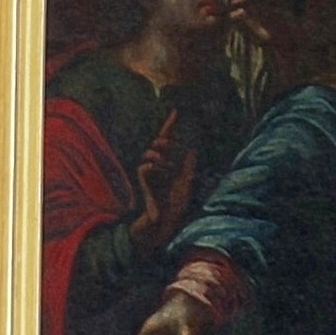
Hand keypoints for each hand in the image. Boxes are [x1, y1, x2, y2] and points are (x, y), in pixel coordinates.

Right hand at [133, 119, 185, 245]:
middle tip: (173, 149)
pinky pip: (145, 166)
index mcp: (169, 163)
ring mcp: (149, 172)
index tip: (176, 110)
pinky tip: (160, 171)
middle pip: (158, 142)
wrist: (165, 224)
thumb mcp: (186, 182)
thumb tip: (192, 148)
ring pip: (150, 151)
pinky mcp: (143, 181)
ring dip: (161, 155)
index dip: (171, 125)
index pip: (168, 140)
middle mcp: (157, 165)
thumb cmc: (175, 205)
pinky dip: (154, 166)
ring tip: (168, 166)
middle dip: (166, 142)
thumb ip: (187, 165)